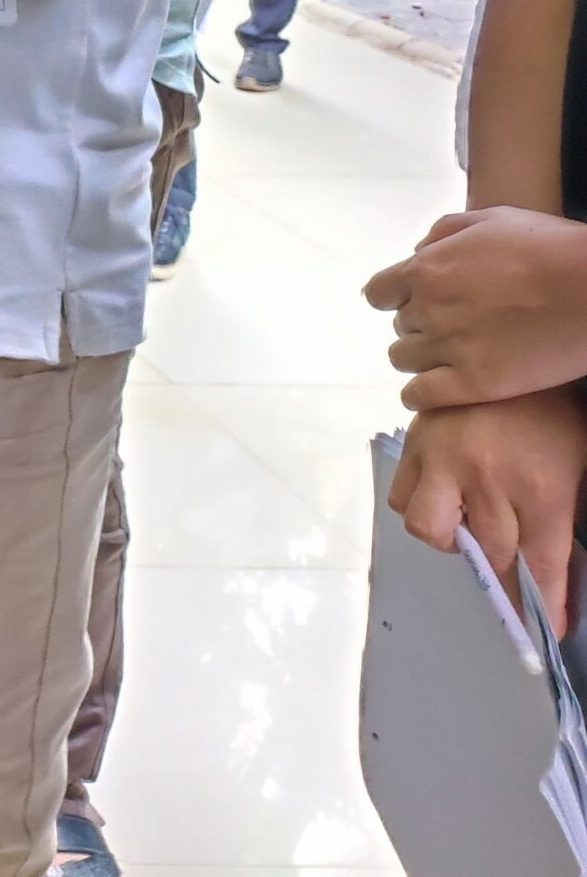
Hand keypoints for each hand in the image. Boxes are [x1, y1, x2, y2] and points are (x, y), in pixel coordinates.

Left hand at [368, 205, 586, 406]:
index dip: (394, 297)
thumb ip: (445, 233)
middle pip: (399, 326)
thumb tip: (416, 252)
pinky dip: (420, 395)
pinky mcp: (473, 383)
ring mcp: (448, 348)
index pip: (377, 293)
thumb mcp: (491, 220)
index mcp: (425, 270)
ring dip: (419, 358)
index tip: (413, 301)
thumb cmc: (548, 248)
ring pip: (403, 360)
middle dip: (419, 325)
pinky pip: (420, 396)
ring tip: (448, 357)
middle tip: (452, 326)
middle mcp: (427, 309)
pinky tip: (435, 391)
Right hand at [390, 389, 586, 633]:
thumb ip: (567, 506)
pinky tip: (444, 493)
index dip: (545, 602)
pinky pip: (402, 495)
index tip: (547, 629)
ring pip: (430, 529)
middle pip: (491, 555)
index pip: (539, 564)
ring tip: (470, 524)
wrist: (512, 341)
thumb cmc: (554, 405)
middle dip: (506, 578)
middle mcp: (485, 481)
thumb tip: (554, 558)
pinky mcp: (414, 444)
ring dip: (453, 538)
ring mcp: (442, 462)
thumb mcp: (579, 457)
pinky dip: (421, 503)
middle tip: (512, 582)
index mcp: (538, 485)